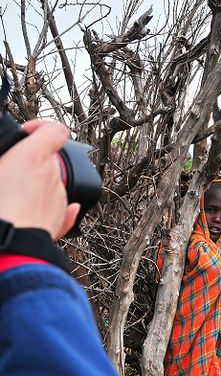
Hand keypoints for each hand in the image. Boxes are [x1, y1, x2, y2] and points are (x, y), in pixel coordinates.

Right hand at [0, 120, 79, 239]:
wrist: (5, 248)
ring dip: (36, 185)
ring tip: (10, 196)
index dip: (42, 127)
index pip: (55, 130)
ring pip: (51, 183)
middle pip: (49, 159)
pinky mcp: (60, 220)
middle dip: (31, 161)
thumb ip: (5, 158)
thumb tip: (5, 158)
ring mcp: (59, 199)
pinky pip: (60, 206)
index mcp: (33, 158)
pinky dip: (48, 203)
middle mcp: (52, 176)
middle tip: (9, 170)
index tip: (28, 132)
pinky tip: (31, 209)